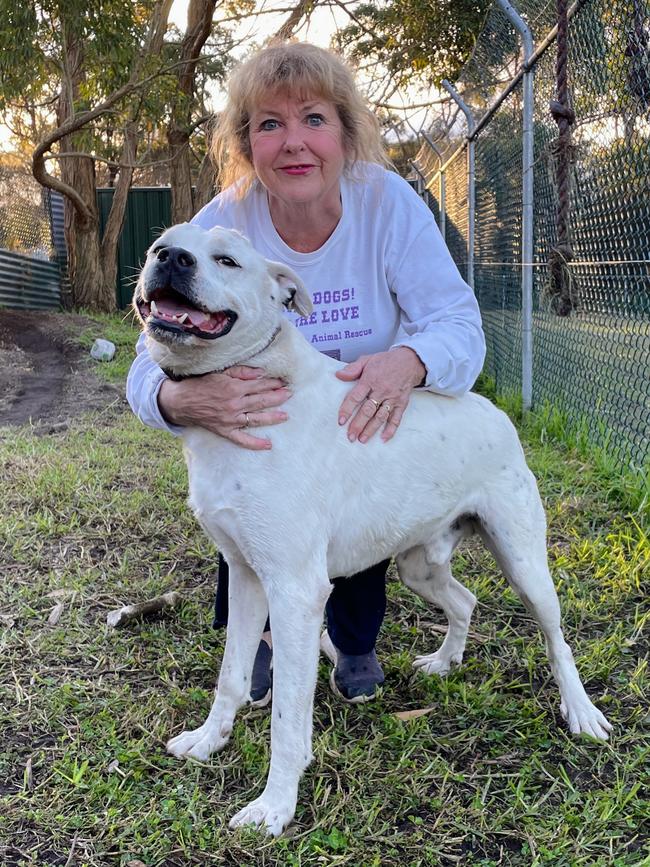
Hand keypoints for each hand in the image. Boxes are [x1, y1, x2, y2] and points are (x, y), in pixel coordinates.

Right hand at [158, 366, 290, 450]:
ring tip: (286, 416)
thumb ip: (241, 372)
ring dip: (272, 417)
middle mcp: (234, 404)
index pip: (259, 385)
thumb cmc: (201, 384)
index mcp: (234, 388)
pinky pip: (242, 439)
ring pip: (256, 419)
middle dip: (277, 398)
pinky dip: (255, 443)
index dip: (273, 384)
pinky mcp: (225, 430)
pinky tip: (268, 445)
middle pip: (261, 401)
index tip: (283, 383)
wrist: (182, 401)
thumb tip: (261, 373)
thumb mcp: (220, 372)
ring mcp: (231, 419)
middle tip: (290, 395)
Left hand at [336, 347, 425, 443]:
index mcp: (370, 380)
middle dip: (358, 424)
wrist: (409, 361)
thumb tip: (339, 375)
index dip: (347, 409)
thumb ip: (352, 368)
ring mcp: (392, 398)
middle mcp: (381, 390)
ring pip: (380, 417)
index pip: (356, 397)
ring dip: (371, 429)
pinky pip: (396, 418)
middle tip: (350, 436)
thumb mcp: (367, 360)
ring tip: (362, 439)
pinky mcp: (401, 403)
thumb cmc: (386, 361)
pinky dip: (391, 429)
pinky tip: (383, 438)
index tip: (341, 421)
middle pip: (368, 410)